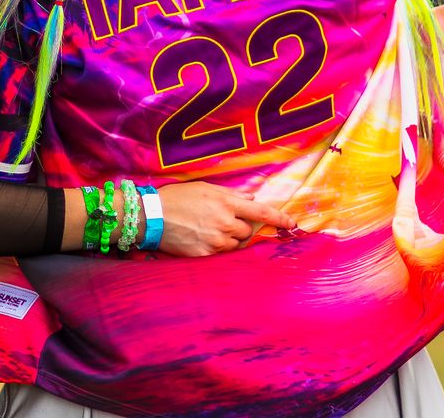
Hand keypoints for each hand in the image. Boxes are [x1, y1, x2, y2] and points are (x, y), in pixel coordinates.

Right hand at [154, 181, 295, 255]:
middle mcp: (225, 224)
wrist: (151, 216)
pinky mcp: (205, 256)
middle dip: (240, 227)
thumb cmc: (177, 198)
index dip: (280, 219)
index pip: (262, 213)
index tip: (292, 224)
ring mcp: (215, 242)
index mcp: (227, 204)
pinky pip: (220, 255)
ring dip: (229, 239)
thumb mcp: (205, 188)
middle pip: (247, 232)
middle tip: (221, 221)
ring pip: (235, 245)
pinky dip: (216, 248)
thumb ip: (231, 194)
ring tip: (208, 230)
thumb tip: (251, 198)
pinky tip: (201, 240)